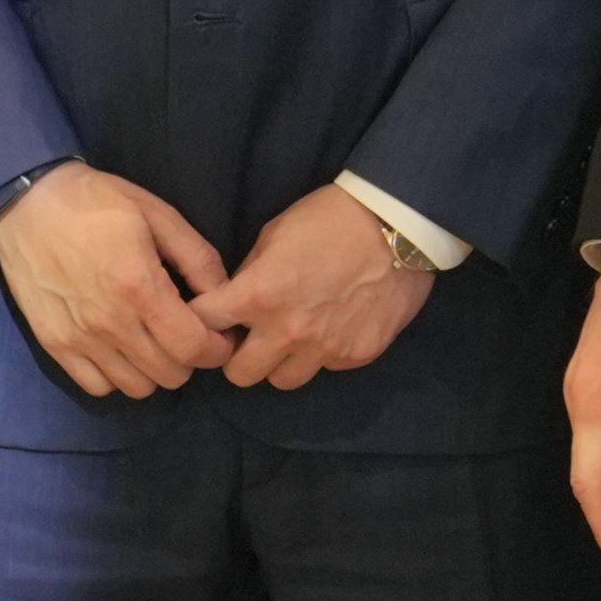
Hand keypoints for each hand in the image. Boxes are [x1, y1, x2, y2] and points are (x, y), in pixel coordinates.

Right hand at [0, 165, 236, 398]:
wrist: (26, 202)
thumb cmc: (97, 202)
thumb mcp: (157, 214)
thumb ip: (198, 258)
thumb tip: (224, 297)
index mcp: (139, 286)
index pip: (194, 348)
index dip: (217, 349)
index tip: (218, 335)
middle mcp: (109, 322)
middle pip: (171, 375)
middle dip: (189, 357)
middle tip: (184, 332)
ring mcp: (79, 338)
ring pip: (137, 388)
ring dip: (154, 369)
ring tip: (151, 340)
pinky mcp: (54, 344)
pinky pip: (98, 387)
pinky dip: (116, 376)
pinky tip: (119, 348)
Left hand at [211, 183, 437, 392]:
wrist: (397, 226)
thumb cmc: (329, 218)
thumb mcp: (274, 234)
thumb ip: (250, 275)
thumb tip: (234, 300)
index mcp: (258, 295)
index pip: (205, 326)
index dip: (202, 321)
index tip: (211, 319)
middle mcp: (287, 331)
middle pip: (239, 375)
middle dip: (237, 357)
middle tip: (248, 339)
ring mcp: (324, 349)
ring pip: (282, 381)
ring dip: (279, 363)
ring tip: (291, 338)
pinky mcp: (356, 356)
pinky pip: (326, 368)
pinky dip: (322, 354)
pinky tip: (333, 326)